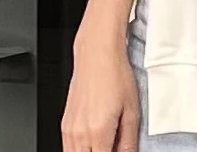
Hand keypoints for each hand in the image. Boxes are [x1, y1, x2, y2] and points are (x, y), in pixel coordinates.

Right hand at [61, 37, 139, 151]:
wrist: (97, 55)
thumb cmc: (115, 76)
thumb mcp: (132, 112)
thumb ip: (129, 142)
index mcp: (98, 132)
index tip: (119, 151)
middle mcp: (79, 134)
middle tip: (113, 146)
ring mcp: (68, 130)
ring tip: (107, 144)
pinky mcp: (64, 125)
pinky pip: (69, 147)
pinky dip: (82, 149)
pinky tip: (96, 141)